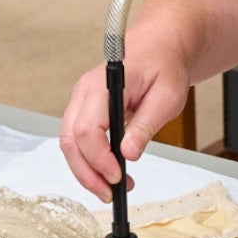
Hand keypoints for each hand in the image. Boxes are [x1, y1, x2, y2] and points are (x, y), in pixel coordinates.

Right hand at [59, 39, 193, 198]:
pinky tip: (110, 172)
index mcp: (104, 84)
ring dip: (87, 170)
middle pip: (70, 140)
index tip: (117, 176)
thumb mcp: (167, 95)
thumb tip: (128, 153)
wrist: (161, 44)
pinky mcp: (87, 109)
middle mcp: (85, 92)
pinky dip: (90, 160)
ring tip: (113, 188)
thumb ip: (146, 125)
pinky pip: (79, 139)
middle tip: (110, 193)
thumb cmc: (165, 64)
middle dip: (86, 172)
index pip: (87, 128)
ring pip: (70, 143)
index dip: (99, 158)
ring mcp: (82, 100)